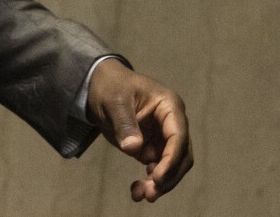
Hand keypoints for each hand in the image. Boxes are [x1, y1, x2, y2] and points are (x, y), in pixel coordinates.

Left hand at [87, 59, 192, 201]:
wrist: (98, 85)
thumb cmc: (110, 86)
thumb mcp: (114, 100)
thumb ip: (125, 123)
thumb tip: (134, 149)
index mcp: (169, 106)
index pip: (178, 137)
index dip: (171, 159)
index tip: (156, 177)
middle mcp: (172, 123)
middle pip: (181, 156)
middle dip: (168, 177)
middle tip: (150, 193)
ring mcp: (164, 137)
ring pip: (172, 167)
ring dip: (160, 184)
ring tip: (140, 194)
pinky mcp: (153, 147)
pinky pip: (158, 169)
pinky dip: (150, 182)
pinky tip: (136, 190)